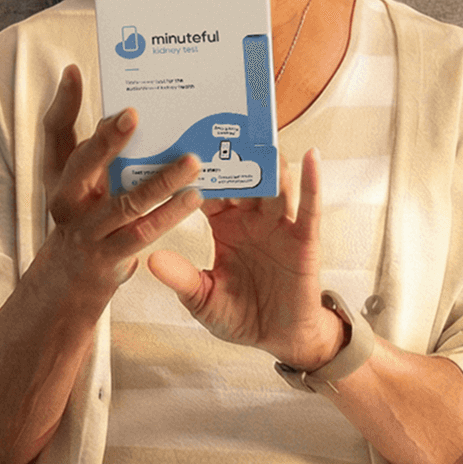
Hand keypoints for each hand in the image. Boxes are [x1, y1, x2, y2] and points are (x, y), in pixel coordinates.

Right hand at [36, 65, 203, 305]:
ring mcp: (86, 230)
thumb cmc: (80, 221)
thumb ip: (90, 147)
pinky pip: (143, 233)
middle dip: (106, 139)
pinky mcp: (107, 257)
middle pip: (82, 164)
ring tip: (192, 161)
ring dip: (160, 180)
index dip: (63, 102)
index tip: (75, 71)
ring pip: (124, 201)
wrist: (65, 285)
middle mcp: (65, 200)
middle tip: (132, 114)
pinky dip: (169, 215)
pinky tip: (193, 198)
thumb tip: (112, 105)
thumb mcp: (75, 184)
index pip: (53, 132)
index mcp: (58, 175)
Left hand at [143, 148, 342, 369]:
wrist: (280, 338)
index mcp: (224, 226)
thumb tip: (151, 260)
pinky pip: (309, 207)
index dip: (194, 171)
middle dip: (231, 155)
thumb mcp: (203, 298)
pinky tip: (310, 157)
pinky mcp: (304, 238)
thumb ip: (182, 279)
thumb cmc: (239, 315)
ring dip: (266, 162)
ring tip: (257, 137)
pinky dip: (311, 181)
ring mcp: (280, 225)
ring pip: (274, 185)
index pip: (207, 190)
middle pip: (241, 179)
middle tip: (215, 126)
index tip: (176, 144)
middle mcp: (251, 219)